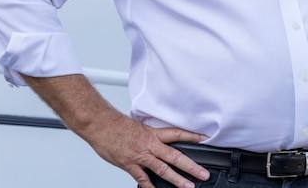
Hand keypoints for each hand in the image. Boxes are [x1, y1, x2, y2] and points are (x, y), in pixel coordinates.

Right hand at [85, 110, 209, 187]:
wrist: (101, 125)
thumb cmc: (117, 125)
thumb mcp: (139, 127)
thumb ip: (150, 137)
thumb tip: (159, 142)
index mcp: (154, 133)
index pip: (178, 134)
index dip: (192, 136)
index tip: (205, 139)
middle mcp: (150, 145)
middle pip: (175, 156)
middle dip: (191, 167)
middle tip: (203, 174)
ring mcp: (141, 157)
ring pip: (163, 170)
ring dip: (177, 179)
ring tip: (189, 186)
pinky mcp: (130, 165)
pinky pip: (143, 179)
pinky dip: (150, 187)